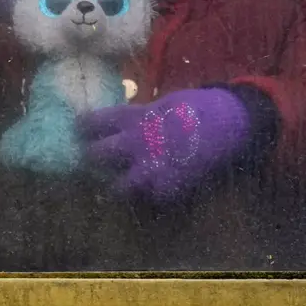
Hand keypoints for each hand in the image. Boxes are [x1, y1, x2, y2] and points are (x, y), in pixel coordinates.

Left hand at [79, 89, 253, 202]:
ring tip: (122, 186)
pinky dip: (151, 197)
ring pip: (118, 188)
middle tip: (93, 160)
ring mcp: (150, 168)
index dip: (82, 128)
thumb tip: (122, 126)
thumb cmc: (197, 107)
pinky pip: (149, 200)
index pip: (93, 123)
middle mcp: (135, 143)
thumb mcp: (163, 104)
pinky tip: (155, 192)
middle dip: (91, 158)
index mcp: (133, 118)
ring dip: (118, 186)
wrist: (227, 122)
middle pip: (96, 156)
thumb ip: (140, 117)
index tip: (79, 131)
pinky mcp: (168, 188)